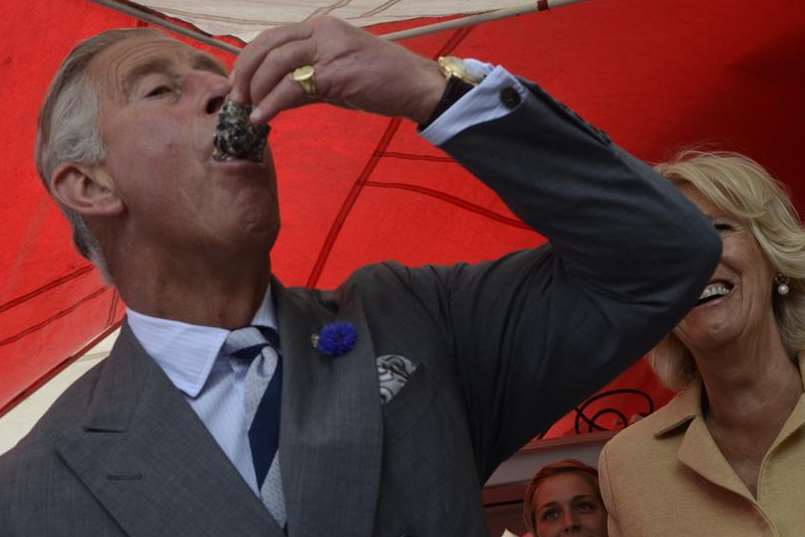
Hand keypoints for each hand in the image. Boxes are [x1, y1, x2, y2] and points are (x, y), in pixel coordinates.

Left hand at [230, 16, 446, 123]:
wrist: (416, 86)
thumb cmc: (381, 82)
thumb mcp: (338, 76)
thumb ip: (307, 82)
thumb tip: (276, 99)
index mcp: (321, 27)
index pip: (272, 37)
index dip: (248, 60)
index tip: (239, 84)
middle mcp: (322, 31)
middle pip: (266, 45)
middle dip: (244, 73)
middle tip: (236, 99)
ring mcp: (328, 49)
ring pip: (274, 63)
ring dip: (255, 90)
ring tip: (247, 111)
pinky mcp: (335, 73)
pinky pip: (291, 87)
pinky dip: (271, 104)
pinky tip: (262, 118)